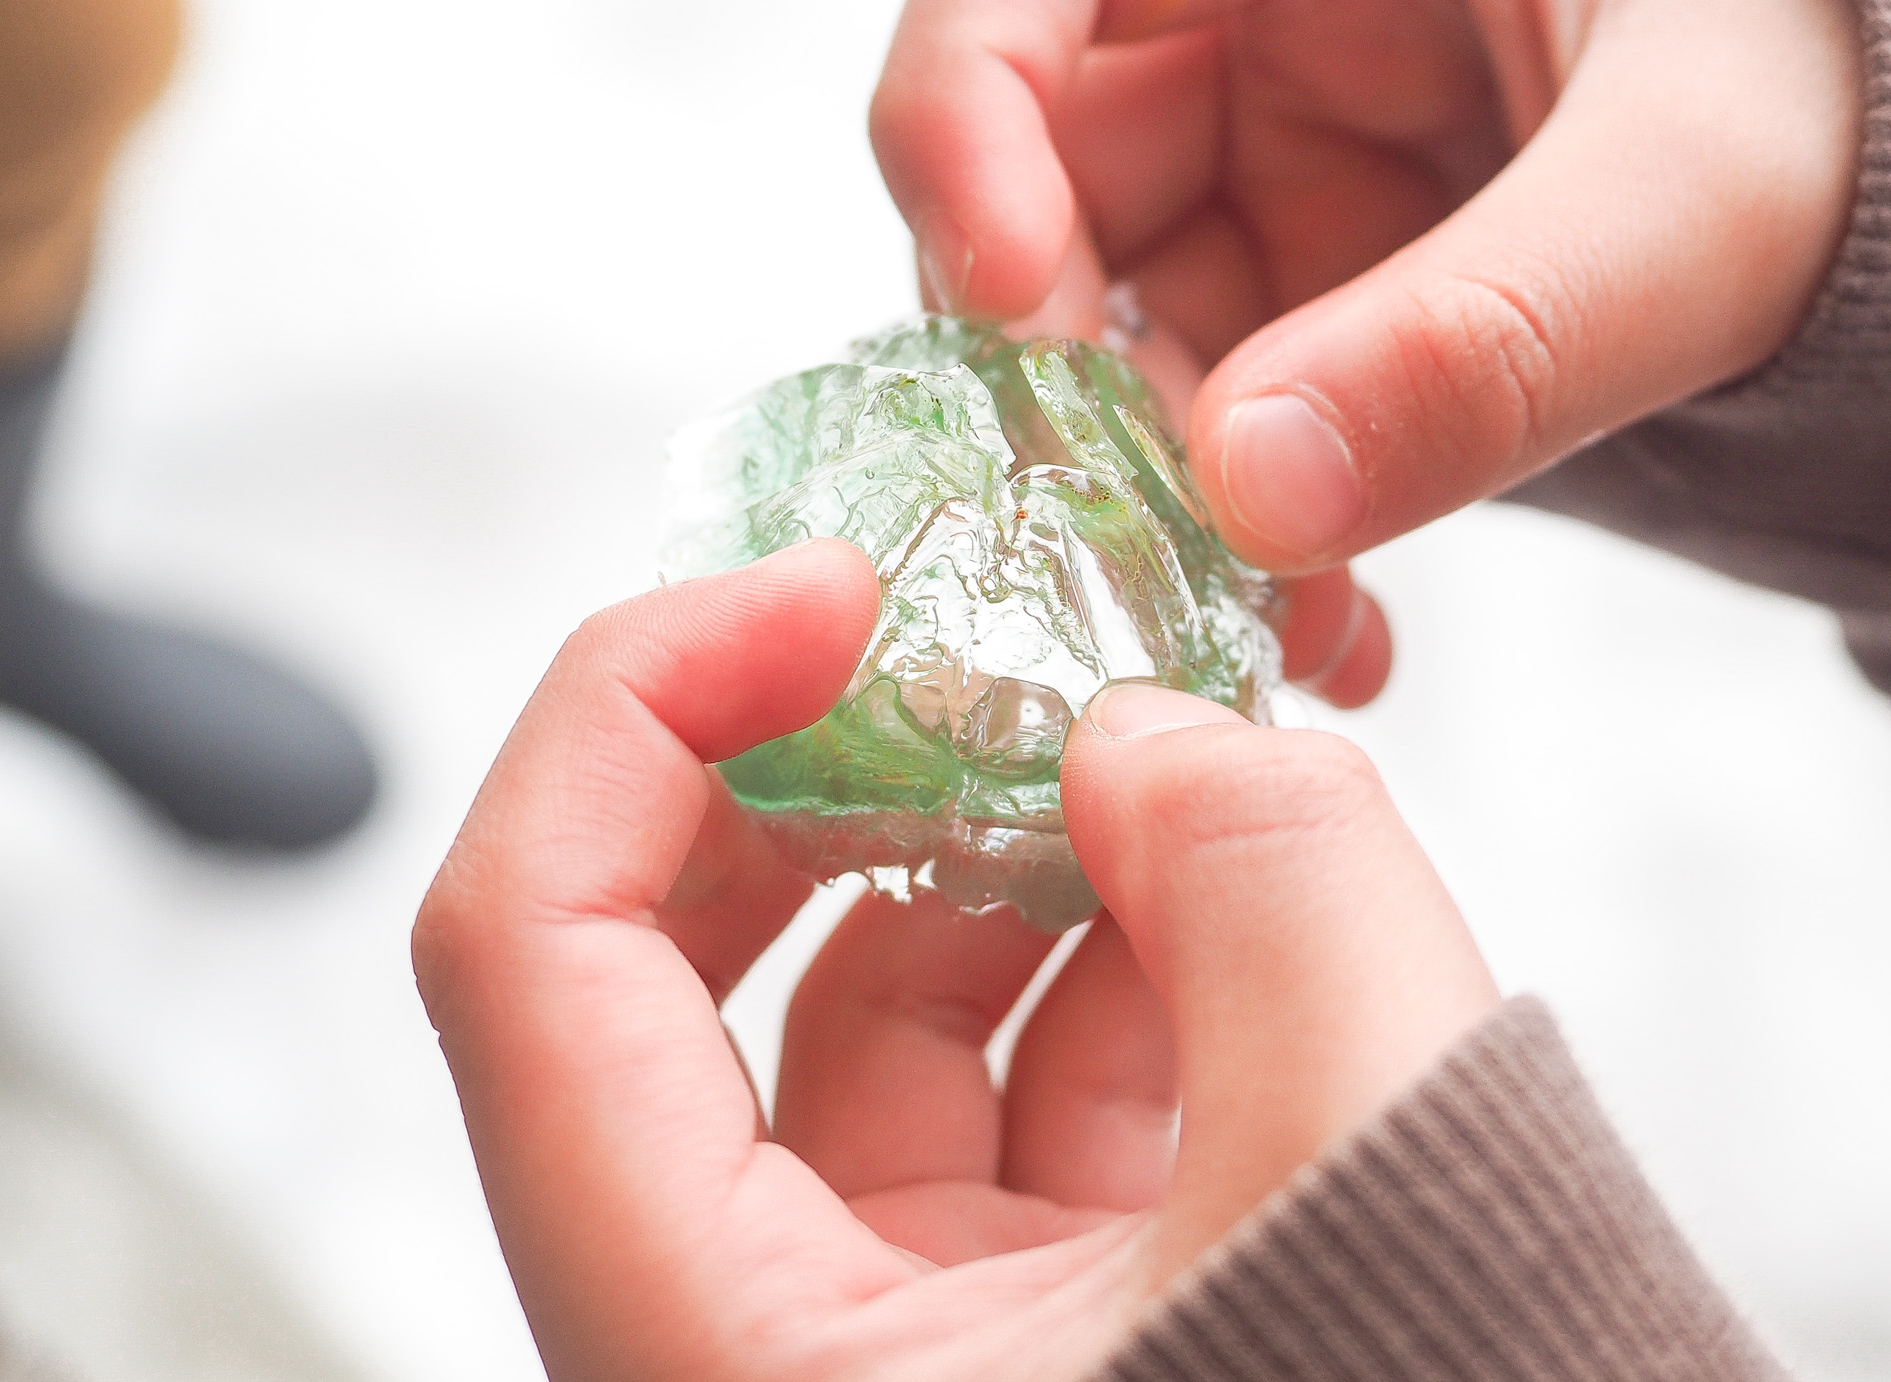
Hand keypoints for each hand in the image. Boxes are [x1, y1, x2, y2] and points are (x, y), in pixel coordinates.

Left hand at [414, 540, 1498, 1380]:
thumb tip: (1160, 734)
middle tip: (942, 629)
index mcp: (722, 1361)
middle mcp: (764, 1360)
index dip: (630, 714)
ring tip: (1128, 736)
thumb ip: (1266, 879)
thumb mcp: (1366, 1168)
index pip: (525, 963)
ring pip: (864, 1027)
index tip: (814, 587)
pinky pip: (1015, 1098)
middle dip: (804, 769)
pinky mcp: (1038, 1343)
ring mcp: (902, 1353)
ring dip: (988, 848)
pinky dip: (1099, 958)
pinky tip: (1208, 873)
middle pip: (661, 979)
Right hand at [871, 0, 1859, 612]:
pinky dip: (1238, 550)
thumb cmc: (1856, 112)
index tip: (1003, 296)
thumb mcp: (1703, 203)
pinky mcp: (1300, 325)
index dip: (963, 97)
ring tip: (1274, 622)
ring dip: (1144, 492)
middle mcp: (1259, 33)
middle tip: (1127, 521)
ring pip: (1096, 338)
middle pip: (1032, 169)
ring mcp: (1267, 186)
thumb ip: (1487, 338)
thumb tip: (1241, 492)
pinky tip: (1332, 640)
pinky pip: (1200, 441)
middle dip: (1050, 357)